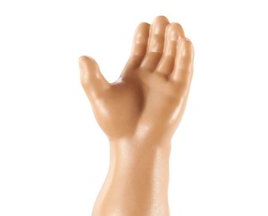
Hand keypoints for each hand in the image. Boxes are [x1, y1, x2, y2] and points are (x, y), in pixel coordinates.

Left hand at [79, 17, 193, 142]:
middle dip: (160, 35)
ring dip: (174, 41)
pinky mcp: (178, 93)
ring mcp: (165, 84)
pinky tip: (184, 41)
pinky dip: (185, 55)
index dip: (143, 37)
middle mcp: (151, 79)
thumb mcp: (100, 96)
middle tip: (161, 19)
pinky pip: (184, 70)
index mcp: (133, 77)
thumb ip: (91, 77)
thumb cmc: (116, 124)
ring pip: (172, 57)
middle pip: (158, 50)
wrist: (133, 144)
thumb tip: (82, 57)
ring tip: (173, 26)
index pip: (141, 51)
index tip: (144, 24)